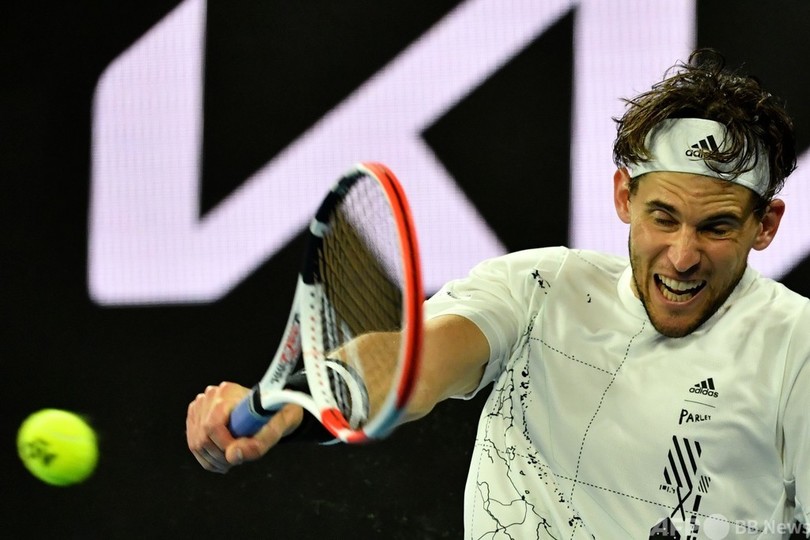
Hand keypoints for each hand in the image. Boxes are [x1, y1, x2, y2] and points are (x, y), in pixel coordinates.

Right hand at [185, 381, 303, 472]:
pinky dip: (206, 458)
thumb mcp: (278, 427)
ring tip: (231, 461)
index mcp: (229, 392)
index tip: (239, 455)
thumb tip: (233, 456)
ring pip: (196, 443)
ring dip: (212, 460)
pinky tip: (222, 459)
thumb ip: (258, 443)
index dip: (224, 447)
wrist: (272, 406)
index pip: (213, 426)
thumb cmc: (276, 413)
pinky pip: (193, 443)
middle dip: (219, 456)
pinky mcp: (196, 415)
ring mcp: (201, 404)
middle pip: (202, 437)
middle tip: (237, 461)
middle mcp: (211, 395)